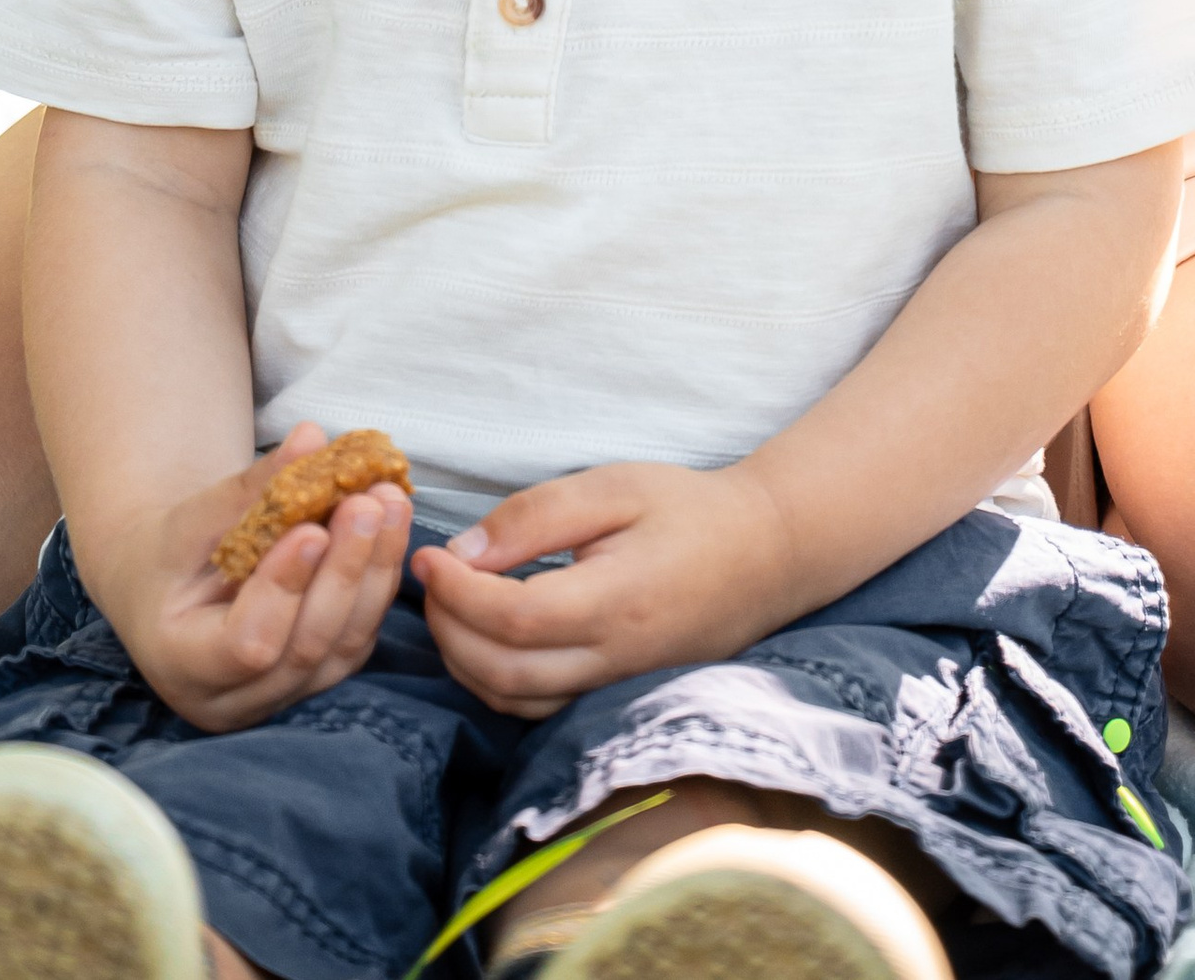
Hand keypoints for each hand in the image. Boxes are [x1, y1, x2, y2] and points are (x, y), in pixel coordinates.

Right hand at [80, 422, 412, 733]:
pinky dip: (379, 581)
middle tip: (368, 502)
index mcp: (184, 666)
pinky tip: (392, 527)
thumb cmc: (171, 552)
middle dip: (344, 571)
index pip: (246, 646)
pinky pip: (358, 637)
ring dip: (374, 571)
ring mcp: (280, 696)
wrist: (168, 588)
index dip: (284, 590)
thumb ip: (252, 485)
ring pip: (343, 647)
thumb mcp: (195, 518)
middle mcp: (234, 700)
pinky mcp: (316, 677)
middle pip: (305, 646)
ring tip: (391, 502)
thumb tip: (311, 437)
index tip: (311, 529)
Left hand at [414, 461, 803, 717]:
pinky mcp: (616, 697)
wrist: (765, 554)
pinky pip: (540, 709)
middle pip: (504, 673)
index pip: (512, 619)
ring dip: (466, 663)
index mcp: (615, 602)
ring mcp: (616, 689)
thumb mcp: (614, 486)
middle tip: (430, 582)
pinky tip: (484, 639)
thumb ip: (537, 516)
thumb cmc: (689, 509)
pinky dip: (497, 683)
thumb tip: (465, 553)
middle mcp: (614, 660)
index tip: (429, 557)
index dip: (457, 593)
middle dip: (449, 631)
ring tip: (450, 606)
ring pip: (516, 703)